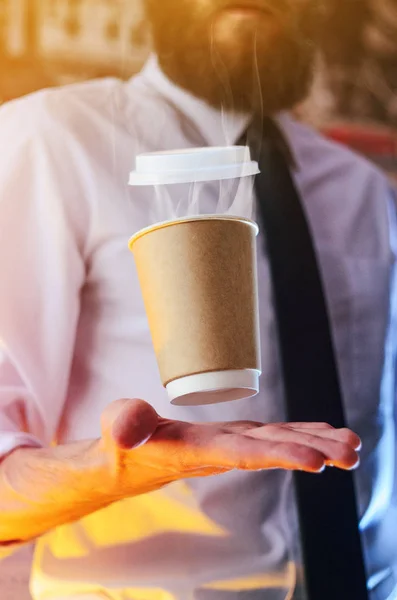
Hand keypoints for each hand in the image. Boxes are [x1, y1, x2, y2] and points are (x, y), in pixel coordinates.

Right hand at [100, 399, 360, 500]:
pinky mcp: (229, 438)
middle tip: (351, 451)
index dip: (281, 456)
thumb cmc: (119, 447)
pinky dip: (297, 435)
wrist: (124, 464)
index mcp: (196, 450)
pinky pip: (268, 436)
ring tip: (351, 447)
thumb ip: (123, 424)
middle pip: (272, 450)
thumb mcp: (116, 429)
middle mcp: (219, 451)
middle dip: (313, 449)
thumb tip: (127, 429)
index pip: (243, 454)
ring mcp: (227, 445)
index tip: (317, 463)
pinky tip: (321, 436)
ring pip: (276, 442)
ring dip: (315, 443)